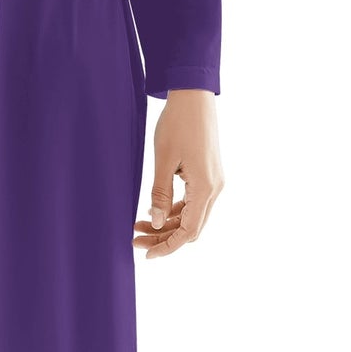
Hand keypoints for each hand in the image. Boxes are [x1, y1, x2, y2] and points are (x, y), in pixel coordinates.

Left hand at [134, 89, 222, 258]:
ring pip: (191, 215)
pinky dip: (174, 209)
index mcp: (206, 188)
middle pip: (191, 227)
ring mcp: (214, 181)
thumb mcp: (163, 160)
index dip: (168, 246)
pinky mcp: (209, 174)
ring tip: (138, 225)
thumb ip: (160, 194)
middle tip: (135, 239)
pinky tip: (153, 209)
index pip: (188, 231)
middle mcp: (215, 188)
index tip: (147, 254)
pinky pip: (193, 201)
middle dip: (164, 237)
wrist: (193, 96)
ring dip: (167, 223)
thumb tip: (155, 223)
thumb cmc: (177, 124)